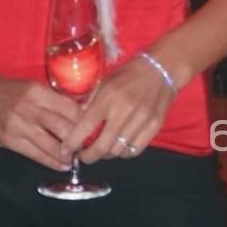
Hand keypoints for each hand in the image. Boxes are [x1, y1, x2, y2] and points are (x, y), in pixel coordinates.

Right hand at [0, 74, 81, 170]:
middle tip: (87, 147)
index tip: (92, 129)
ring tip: (75, 160)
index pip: (68, 107)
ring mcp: (18, 125)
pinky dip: (50, 161)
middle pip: (62, 127)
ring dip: (66, 155)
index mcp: (38, 91)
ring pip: (50, 144)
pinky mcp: (10, 140)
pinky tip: (60, 164)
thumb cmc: (11, 90)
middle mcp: (29, 108)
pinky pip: (34, 154)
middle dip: (77, 140)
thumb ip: (53, 100)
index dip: (83, 121)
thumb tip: (80, 114)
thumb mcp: (33, 87)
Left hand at [59, 55, 176, 163]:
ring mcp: (141, 121)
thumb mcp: (105, 82)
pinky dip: (123, 153)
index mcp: (108, 98)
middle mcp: (124, 111)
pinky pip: (134, 150)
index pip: (86, 127)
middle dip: (89, 156)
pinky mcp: (154, 127)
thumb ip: (90, 102)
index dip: (72, 143)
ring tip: (102, 149)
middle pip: (102, 146)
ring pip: (118, 151)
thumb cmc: (128, 74)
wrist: (160, 70)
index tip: (65, 150)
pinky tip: (119, 146)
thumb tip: (77, 122)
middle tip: (83, 156)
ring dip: (106, 154)